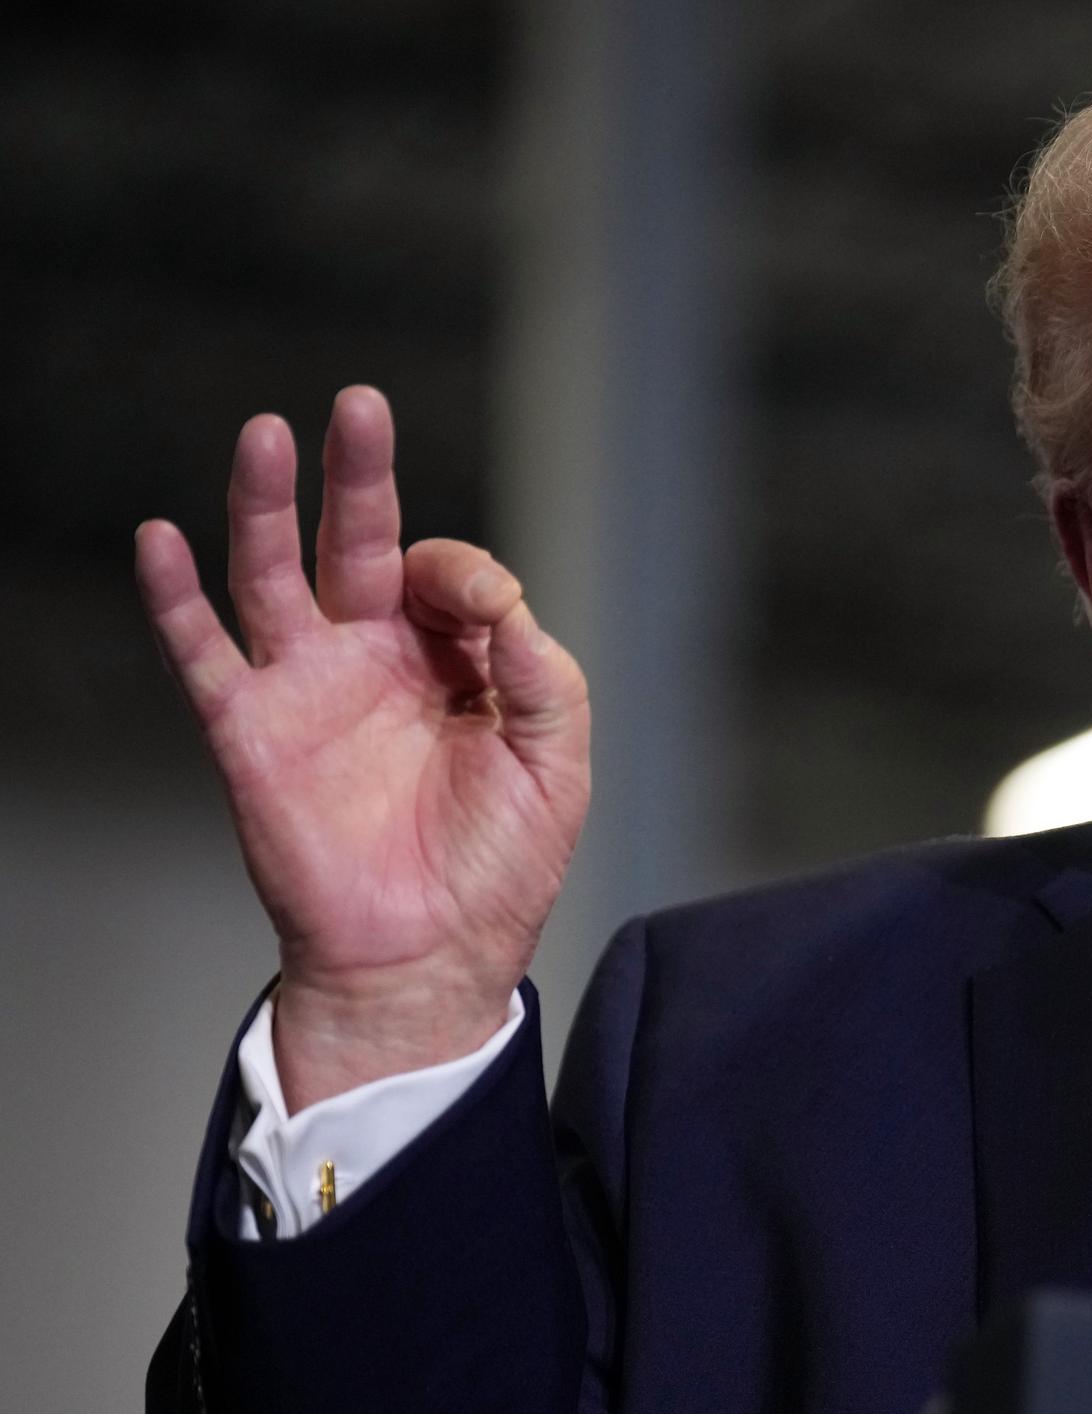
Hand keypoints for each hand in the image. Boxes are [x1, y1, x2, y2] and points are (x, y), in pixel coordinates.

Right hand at [135, 387, 590, 1110]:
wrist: (430, 957)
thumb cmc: (499, 864)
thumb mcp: (556, 761)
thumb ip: (541, 673)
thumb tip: (503, 597)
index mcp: (452, 660)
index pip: (452, 576)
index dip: (471, 578)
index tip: (490, 613)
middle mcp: (374, 657)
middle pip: (360, 540)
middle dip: (359, 473)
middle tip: (360, 405)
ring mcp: (307, 689)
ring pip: (274, 574)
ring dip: (268, 505)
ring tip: (266, 433)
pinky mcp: (251, 733)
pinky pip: (203, 654)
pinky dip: (175, 598)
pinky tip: (160, 539)